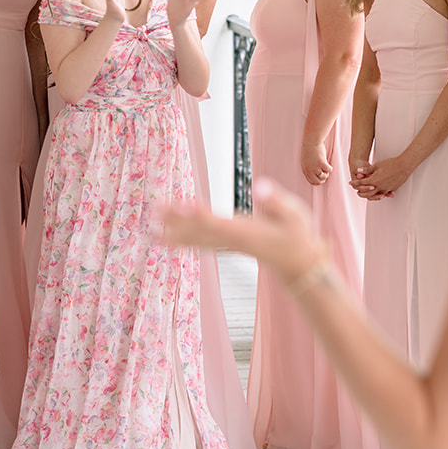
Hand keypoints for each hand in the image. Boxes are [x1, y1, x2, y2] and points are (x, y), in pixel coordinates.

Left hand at [159, 179, 328, 289]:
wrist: (298, 263)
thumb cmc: (298, 236)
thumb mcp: (295, 216)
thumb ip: (276, 202)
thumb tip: (260, 184)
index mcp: (248, 232)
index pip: (220, 223)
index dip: (201, 216)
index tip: (183, 208)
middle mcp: (233, 240)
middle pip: (200, 231)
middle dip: (177, 221)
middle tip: (154, 211)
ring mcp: (229, 244)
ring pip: (197, 239)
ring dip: (173, 232)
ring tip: (149, 228)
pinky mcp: (228, 244)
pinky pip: (200, 242)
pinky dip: (182, 240)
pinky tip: (166, 238)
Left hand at [301, 139, 332, 185]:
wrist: (311, 141)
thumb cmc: (309, 149)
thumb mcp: (306, 161)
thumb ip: (309, 168)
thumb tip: (316, 174)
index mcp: (305, 170)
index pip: (311, 182)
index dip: (317, 182)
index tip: (321, 179)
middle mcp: (309, 170)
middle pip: (318, 182)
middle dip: (323, 179)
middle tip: (325, 174)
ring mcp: (315, 167)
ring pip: (324, 177)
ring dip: (327, 173)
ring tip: (326, 167)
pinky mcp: (322, 163)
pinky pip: (329, 170)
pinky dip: (330, 168)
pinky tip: (328, 163)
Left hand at [352, 154, 413, 199]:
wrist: (404, 166)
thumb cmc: (391, 164)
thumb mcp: (377, 165)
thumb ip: (367, 170)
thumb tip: (358, 171)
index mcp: (374, 180)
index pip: (362, 183)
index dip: (355, 182)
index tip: (350, 182)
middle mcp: (380, 186)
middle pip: (367, 193)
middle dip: (361, 192)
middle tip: (357, 191)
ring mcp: (386, 189)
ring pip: (376, 195)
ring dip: (370, 195)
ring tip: (367, 193)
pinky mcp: (392, 189)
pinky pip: (384, 193)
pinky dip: (380, 194)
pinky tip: (378, 193)